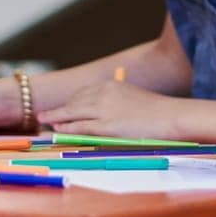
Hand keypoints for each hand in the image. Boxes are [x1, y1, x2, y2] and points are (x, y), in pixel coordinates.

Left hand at [39, 81, 177, 138]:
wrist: (171, 117)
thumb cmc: (156, 110)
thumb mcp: (131, 97)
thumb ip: (114, 100)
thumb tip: (99, 109)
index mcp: (110, 85)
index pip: (82, 94)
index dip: (69, 103)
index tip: (60, 108)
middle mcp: (104, 94)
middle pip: (74, 102)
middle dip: (59, 110)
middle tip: (44, 115)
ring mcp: (104, 110)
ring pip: (73, 114)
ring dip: (57, 119)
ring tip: (46, 123)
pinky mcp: (107, 126)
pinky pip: (80, 127)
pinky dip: (67, 129)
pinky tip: (58, 131)